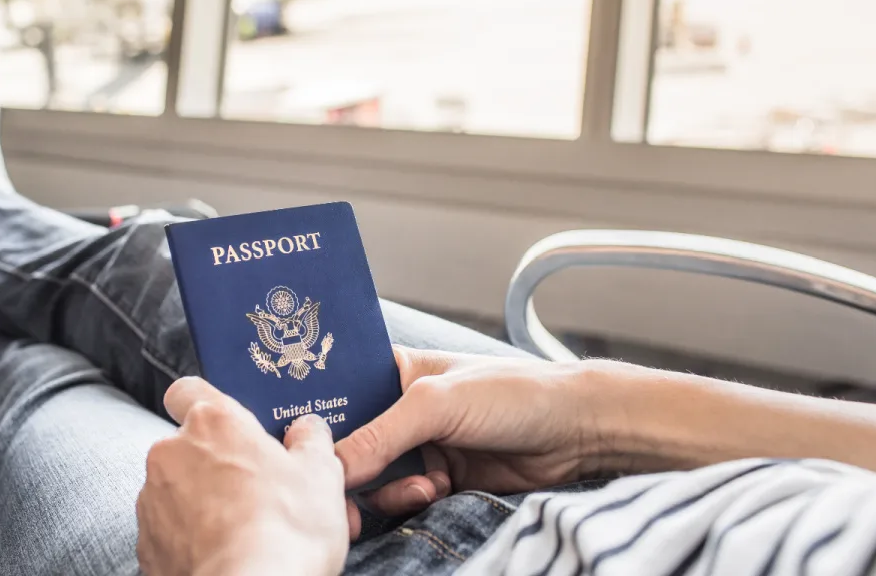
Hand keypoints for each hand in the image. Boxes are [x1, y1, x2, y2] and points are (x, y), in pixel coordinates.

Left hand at [137, 377, 349, 575]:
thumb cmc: (285, 528)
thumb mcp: (321, 473)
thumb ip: (311, 440)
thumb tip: (307, 430)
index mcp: (212, 422)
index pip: (188, 390)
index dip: (206, 404)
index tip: (230, 427)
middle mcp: (171, 453)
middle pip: (187, 445)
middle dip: (214, 462)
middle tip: (254, 489)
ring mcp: (152, 500)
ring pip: (175, 488)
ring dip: (200, 500)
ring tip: (241, 528)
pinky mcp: (146, 545)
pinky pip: (168, 530)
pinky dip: (188, 537)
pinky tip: (222, 551)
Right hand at [337, 346, 608, 501]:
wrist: (576, 432)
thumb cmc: (511, 393)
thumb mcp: (437, 404)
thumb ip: (381, 435)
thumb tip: (332, 469)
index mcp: (393, 372)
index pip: (339, 395)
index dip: (316, 420)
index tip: (299, 446)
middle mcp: (400, 409)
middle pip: (349, 443)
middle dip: (344, 469)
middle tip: (340, 493)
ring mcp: (419, 447)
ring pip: (372, 478)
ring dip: (385, 490)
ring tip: (419, 489)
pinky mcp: (438, 480)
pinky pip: (400, 499)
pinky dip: (407, 502)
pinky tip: (434, 493)